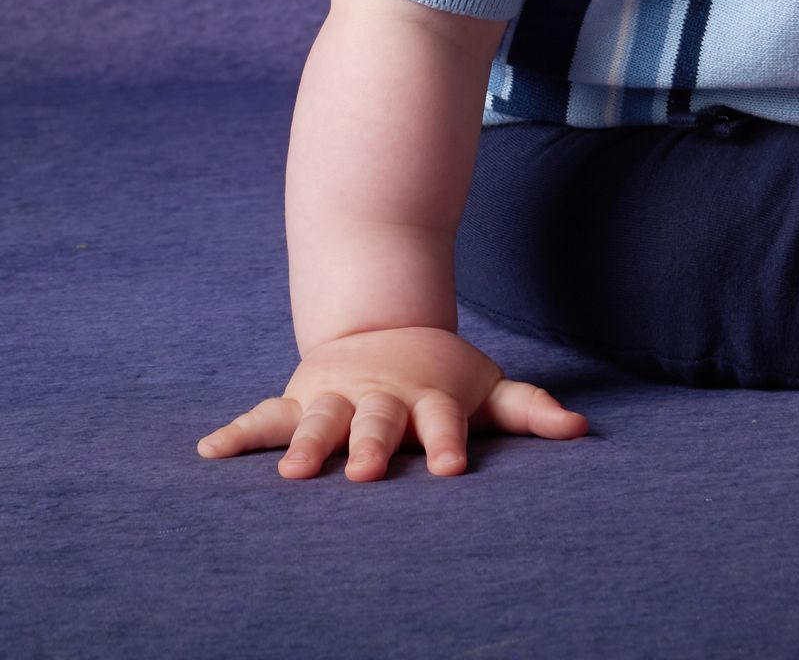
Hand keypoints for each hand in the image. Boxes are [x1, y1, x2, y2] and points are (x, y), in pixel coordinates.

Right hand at [196, 326, 589, 479]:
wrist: (385, 328)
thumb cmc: (444, 378)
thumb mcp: (489, 388)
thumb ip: (531, 410)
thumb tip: (582, 430)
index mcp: (429, 400)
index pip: (443, 424)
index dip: (447, 444)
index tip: (451, 469)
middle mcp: (382, 399)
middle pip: (378, 423)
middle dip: (371, 446)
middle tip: (362, 473)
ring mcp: (339, 397)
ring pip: (320, 420)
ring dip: (307, 444)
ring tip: (290, 475)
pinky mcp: (302, 398)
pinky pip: (266, 416)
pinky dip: (238, 432)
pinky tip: (209, 451)